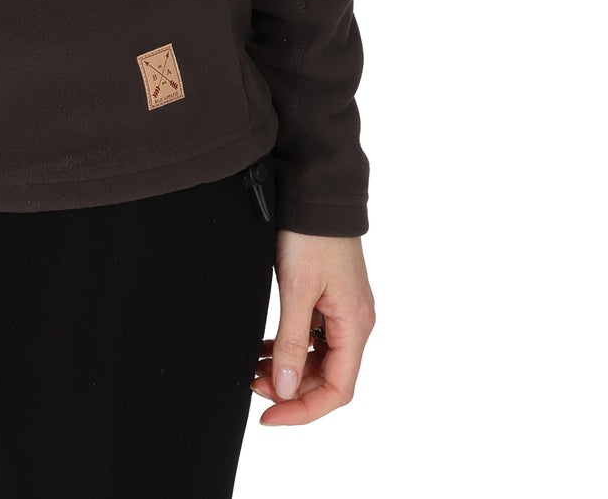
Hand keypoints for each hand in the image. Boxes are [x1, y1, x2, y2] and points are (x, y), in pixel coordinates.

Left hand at [252, 230, 374, 424]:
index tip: (268, 415)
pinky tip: (263, 348)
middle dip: (290, 388)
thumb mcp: (297, 290)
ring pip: (318, 358)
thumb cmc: (311, 235)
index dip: (303, 410)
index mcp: (355, 326)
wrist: (316, 191)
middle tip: (251, 383)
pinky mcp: (328, 297)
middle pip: (327, 377)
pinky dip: (289, 346)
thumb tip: (287, 389)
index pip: (337, 391)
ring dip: (287, 368)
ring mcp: (342, 309)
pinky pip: (312, 336)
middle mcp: (354, 322)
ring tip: (252, 368)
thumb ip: (293, 342)